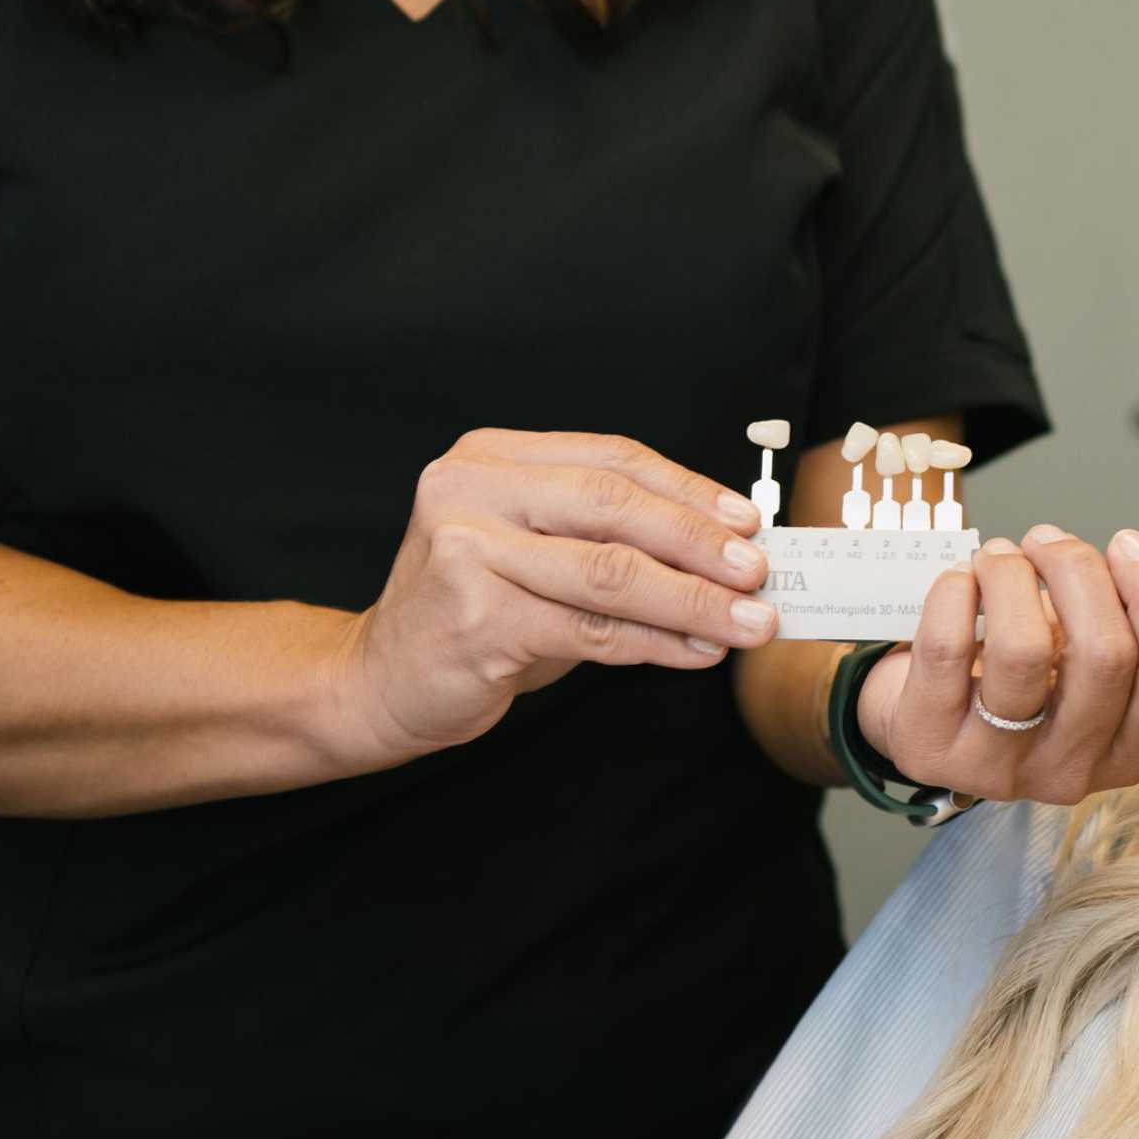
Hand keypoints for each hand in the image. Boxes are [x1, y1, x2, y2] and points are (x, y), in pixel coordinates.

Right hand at [335, 430, 776, 760]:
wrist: (380, 680)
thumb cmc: (475, 611)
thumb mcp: (534, 550)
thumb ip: (607, 535)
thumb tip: (722, 548)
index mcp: (491, 458)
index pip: (610, 459)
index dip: (687, 488)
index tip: (746, 519)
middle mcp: (471, 492)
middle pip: (613, 507)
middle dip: (699, 541)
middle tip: (758, 570)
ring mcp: (467, 553)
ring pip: (610, 573)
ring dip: (693, 599)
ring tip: (747, 620)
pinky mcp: (476, 620)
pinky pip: (591, 630)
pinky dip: (655, 642)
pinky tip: (695, 651)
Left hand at [854, 525, 1138, 806]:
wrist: (924, 717)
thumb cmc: (1015, 676)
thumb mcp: (1080, 659)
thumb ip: (1116, 618)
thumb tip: (1129, 554)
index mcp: (1126, 752)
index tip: (1127, 542)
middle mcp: (1070, 772)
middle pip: (1105, 655)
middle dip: (1078, 569)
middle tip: (1046, 540)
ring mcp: (996, 767)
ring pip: (1023, 651)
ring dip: (1012, 575)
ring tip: (999, 557)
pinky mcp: (930, 745)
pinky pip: (946, 648)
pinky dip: (954, 590)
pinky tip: (960, 579)